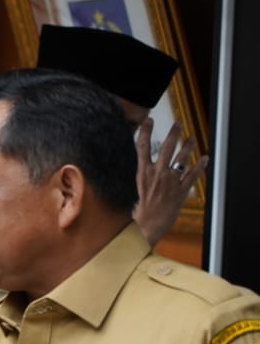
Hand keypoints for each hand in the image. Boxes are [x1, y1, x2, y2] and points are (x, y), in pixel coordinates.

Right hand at [134, 117, 205, 245]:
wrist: (149, 223)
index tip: (148, 120)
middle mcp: (157, 174)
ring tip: (192, 138)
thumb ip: (144, 172)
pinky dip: (201, 166)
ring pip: (181, 159)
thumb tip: (145, 161)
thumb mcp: (137, 186)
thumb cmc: (141, 207)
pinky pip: (193, 174)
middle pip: (165, 148)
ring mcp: (171, 181)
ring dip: (188, 147)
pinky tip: (205, 158)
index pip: (142, 147)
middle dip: (173, 134)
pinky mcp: (181, 190)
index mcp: (143, 172)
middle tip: (178, 123)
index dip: (145, 131)